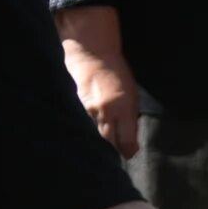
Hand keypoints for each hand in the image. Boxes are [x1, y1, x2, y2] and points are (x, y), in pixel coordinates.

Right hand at [65, 40, 138, 157]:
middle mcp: (105, 112)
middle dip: (114, 151)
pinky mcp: (75, 109)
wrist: (92, 54)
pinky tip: (89, 133)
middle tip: (116, 153)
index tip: (129, 152)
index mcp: (123, 108)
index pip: (127, 142)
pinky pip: (82, 128)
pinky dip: (87, 132)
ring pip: (94, 139)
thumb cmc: (117, 73)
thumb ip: (131, 119)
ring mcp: (88, 111)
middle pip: (109, 145)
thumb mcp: (132, 95)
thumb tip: (132, 142)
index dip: (129, 151)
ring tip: (102, 146)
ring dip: (99, 144)